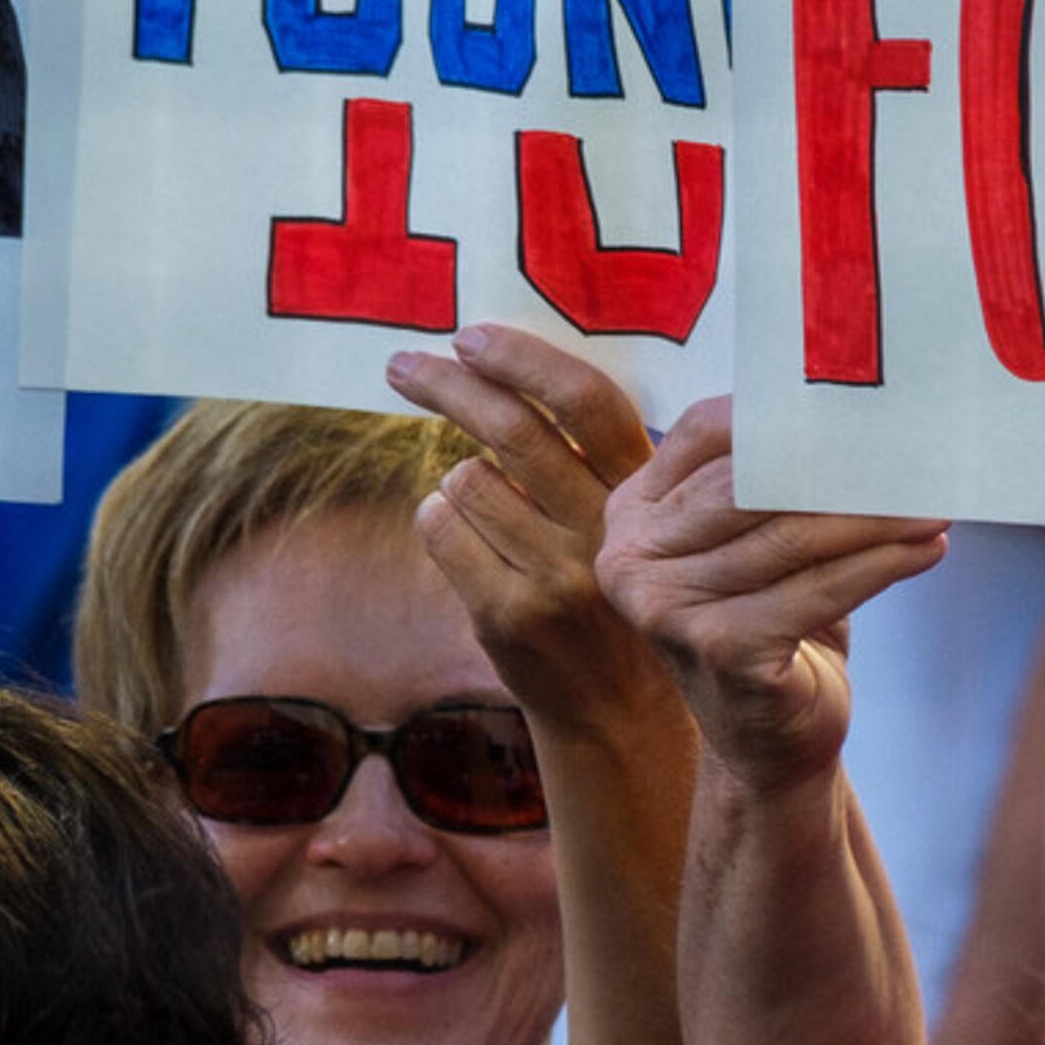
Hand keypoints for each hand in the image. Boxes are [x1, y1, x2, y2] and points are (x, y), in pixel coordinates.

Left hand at [387, 325, 667, 735]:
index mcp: (641, 489)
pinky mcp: (508, 612)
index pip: (587, 402)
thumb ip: (586, 454)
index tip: (470, 337)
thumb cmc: (610, 588)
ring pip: (465, 478)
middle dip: (446, 385)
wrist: (615, 708)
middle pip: (513, 429)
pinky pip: (440, 527)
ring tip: (483, 511)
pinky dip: (439, 520)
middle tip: (404, 365)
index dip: (525, 361)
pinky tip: (470, 547)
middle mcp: (604, 528)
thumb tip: (500, 368)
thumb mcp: (626, 515)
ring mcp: (556, 574)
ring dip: (456, 480)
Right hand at [598, 397, 945, 793]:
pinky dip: (881, 566)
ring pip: (792, 537)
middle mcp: (632, 558)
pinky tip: (927, 549)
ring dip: (877, 517)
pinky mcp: (719, 650)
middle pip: (750, 483)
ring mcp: (666, 608)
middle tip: (914, 450)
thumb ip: (770, 483)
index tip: (859, 404)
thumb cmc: (770, 627)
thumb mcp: (756, 546)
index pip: (708, 431)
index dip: (782, 411)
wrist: (768, 748)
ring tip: (935, 500)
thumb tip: (856, 411)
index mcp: (633, 514)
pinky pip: (817, 590)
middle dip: (842, 465)